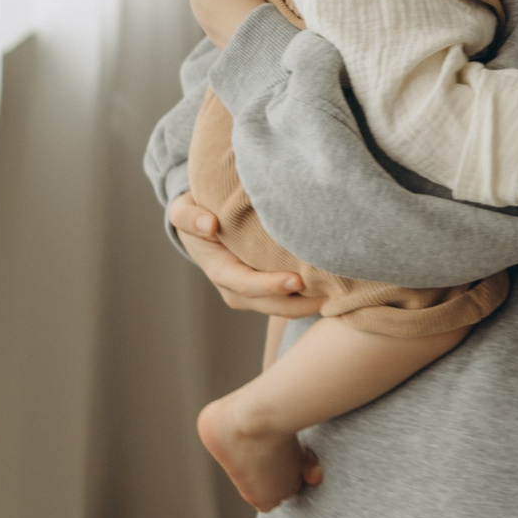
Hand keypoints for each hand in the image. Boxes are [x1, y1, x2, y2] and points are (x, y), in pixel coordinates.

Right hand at [169, 192, 321, 316]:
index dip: (269, 285)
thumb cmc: (195, 214)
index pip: (245, 283)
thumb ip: (190, 217)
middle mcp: (234, 287)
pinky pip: (285, 300)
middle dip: (295, 304)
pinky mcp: (265, 288)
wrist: (200, 224)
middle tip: (326, 296)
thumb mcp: (183, 210)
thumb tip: (210, 225)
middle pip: (267, 304)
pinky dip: (305, 300)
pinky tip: (329, 293)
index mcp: (218, 269)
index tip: (296, 280)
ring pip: (279, 307)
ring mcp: (250, 292)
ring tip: (335, 299)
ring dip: (304, 307)